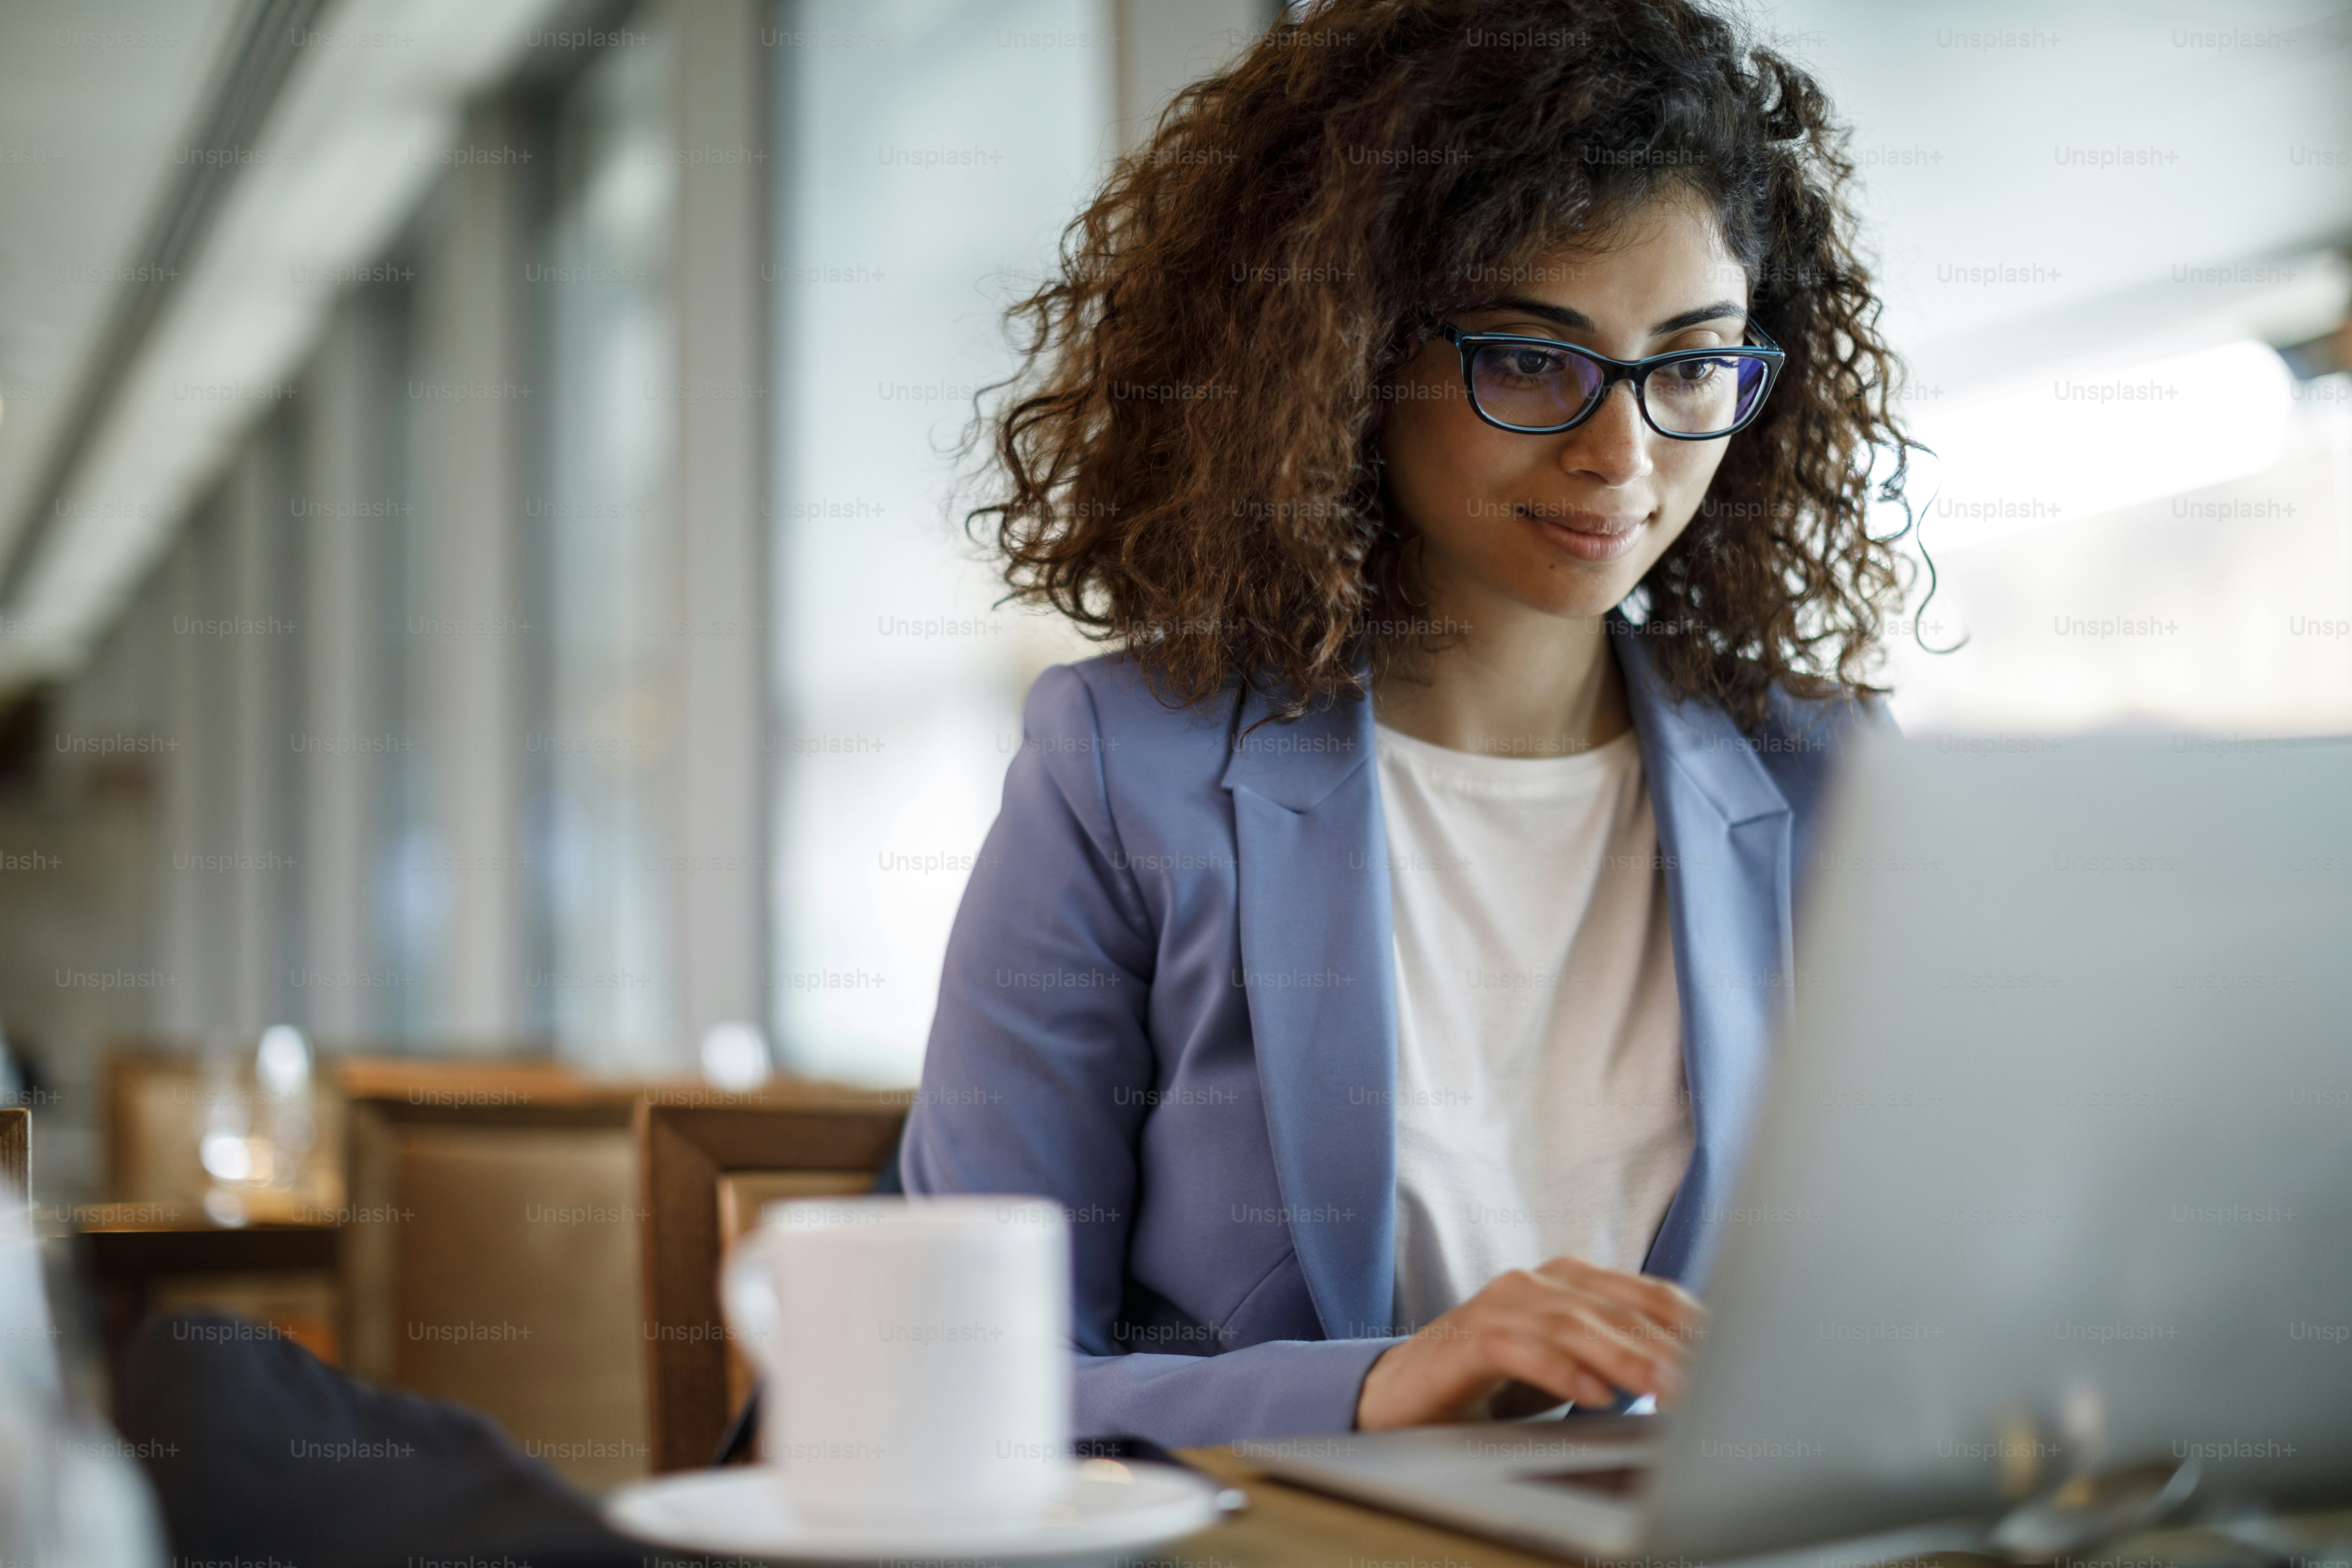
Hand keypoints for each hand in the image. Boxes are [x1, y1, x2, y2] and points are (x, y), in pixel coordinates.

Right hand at [1354, 1255, 1704, 1429]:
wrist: (1405, 1395)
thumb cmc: (1495, 1382)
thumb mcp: (1569, 1366)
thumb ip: (1619, 1358)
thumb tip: (1691, 1379)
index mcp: (1571, 1281)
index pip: (1647, 1295)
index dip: (1691, 1323)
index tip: (1733, 1354)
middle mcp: (1537, 1282)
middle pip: (1617, 1309)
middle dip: (1668, 1346)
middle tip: (1709, 1379)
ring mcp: (1500, 1306)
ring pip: (1574, 1326)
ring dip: (1624, 1358)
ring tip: (1664, 1388)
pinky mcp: (1467, 1340)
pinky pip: (1520, 1350)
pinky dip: (1560, 1372)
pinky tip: (1594, 1394)